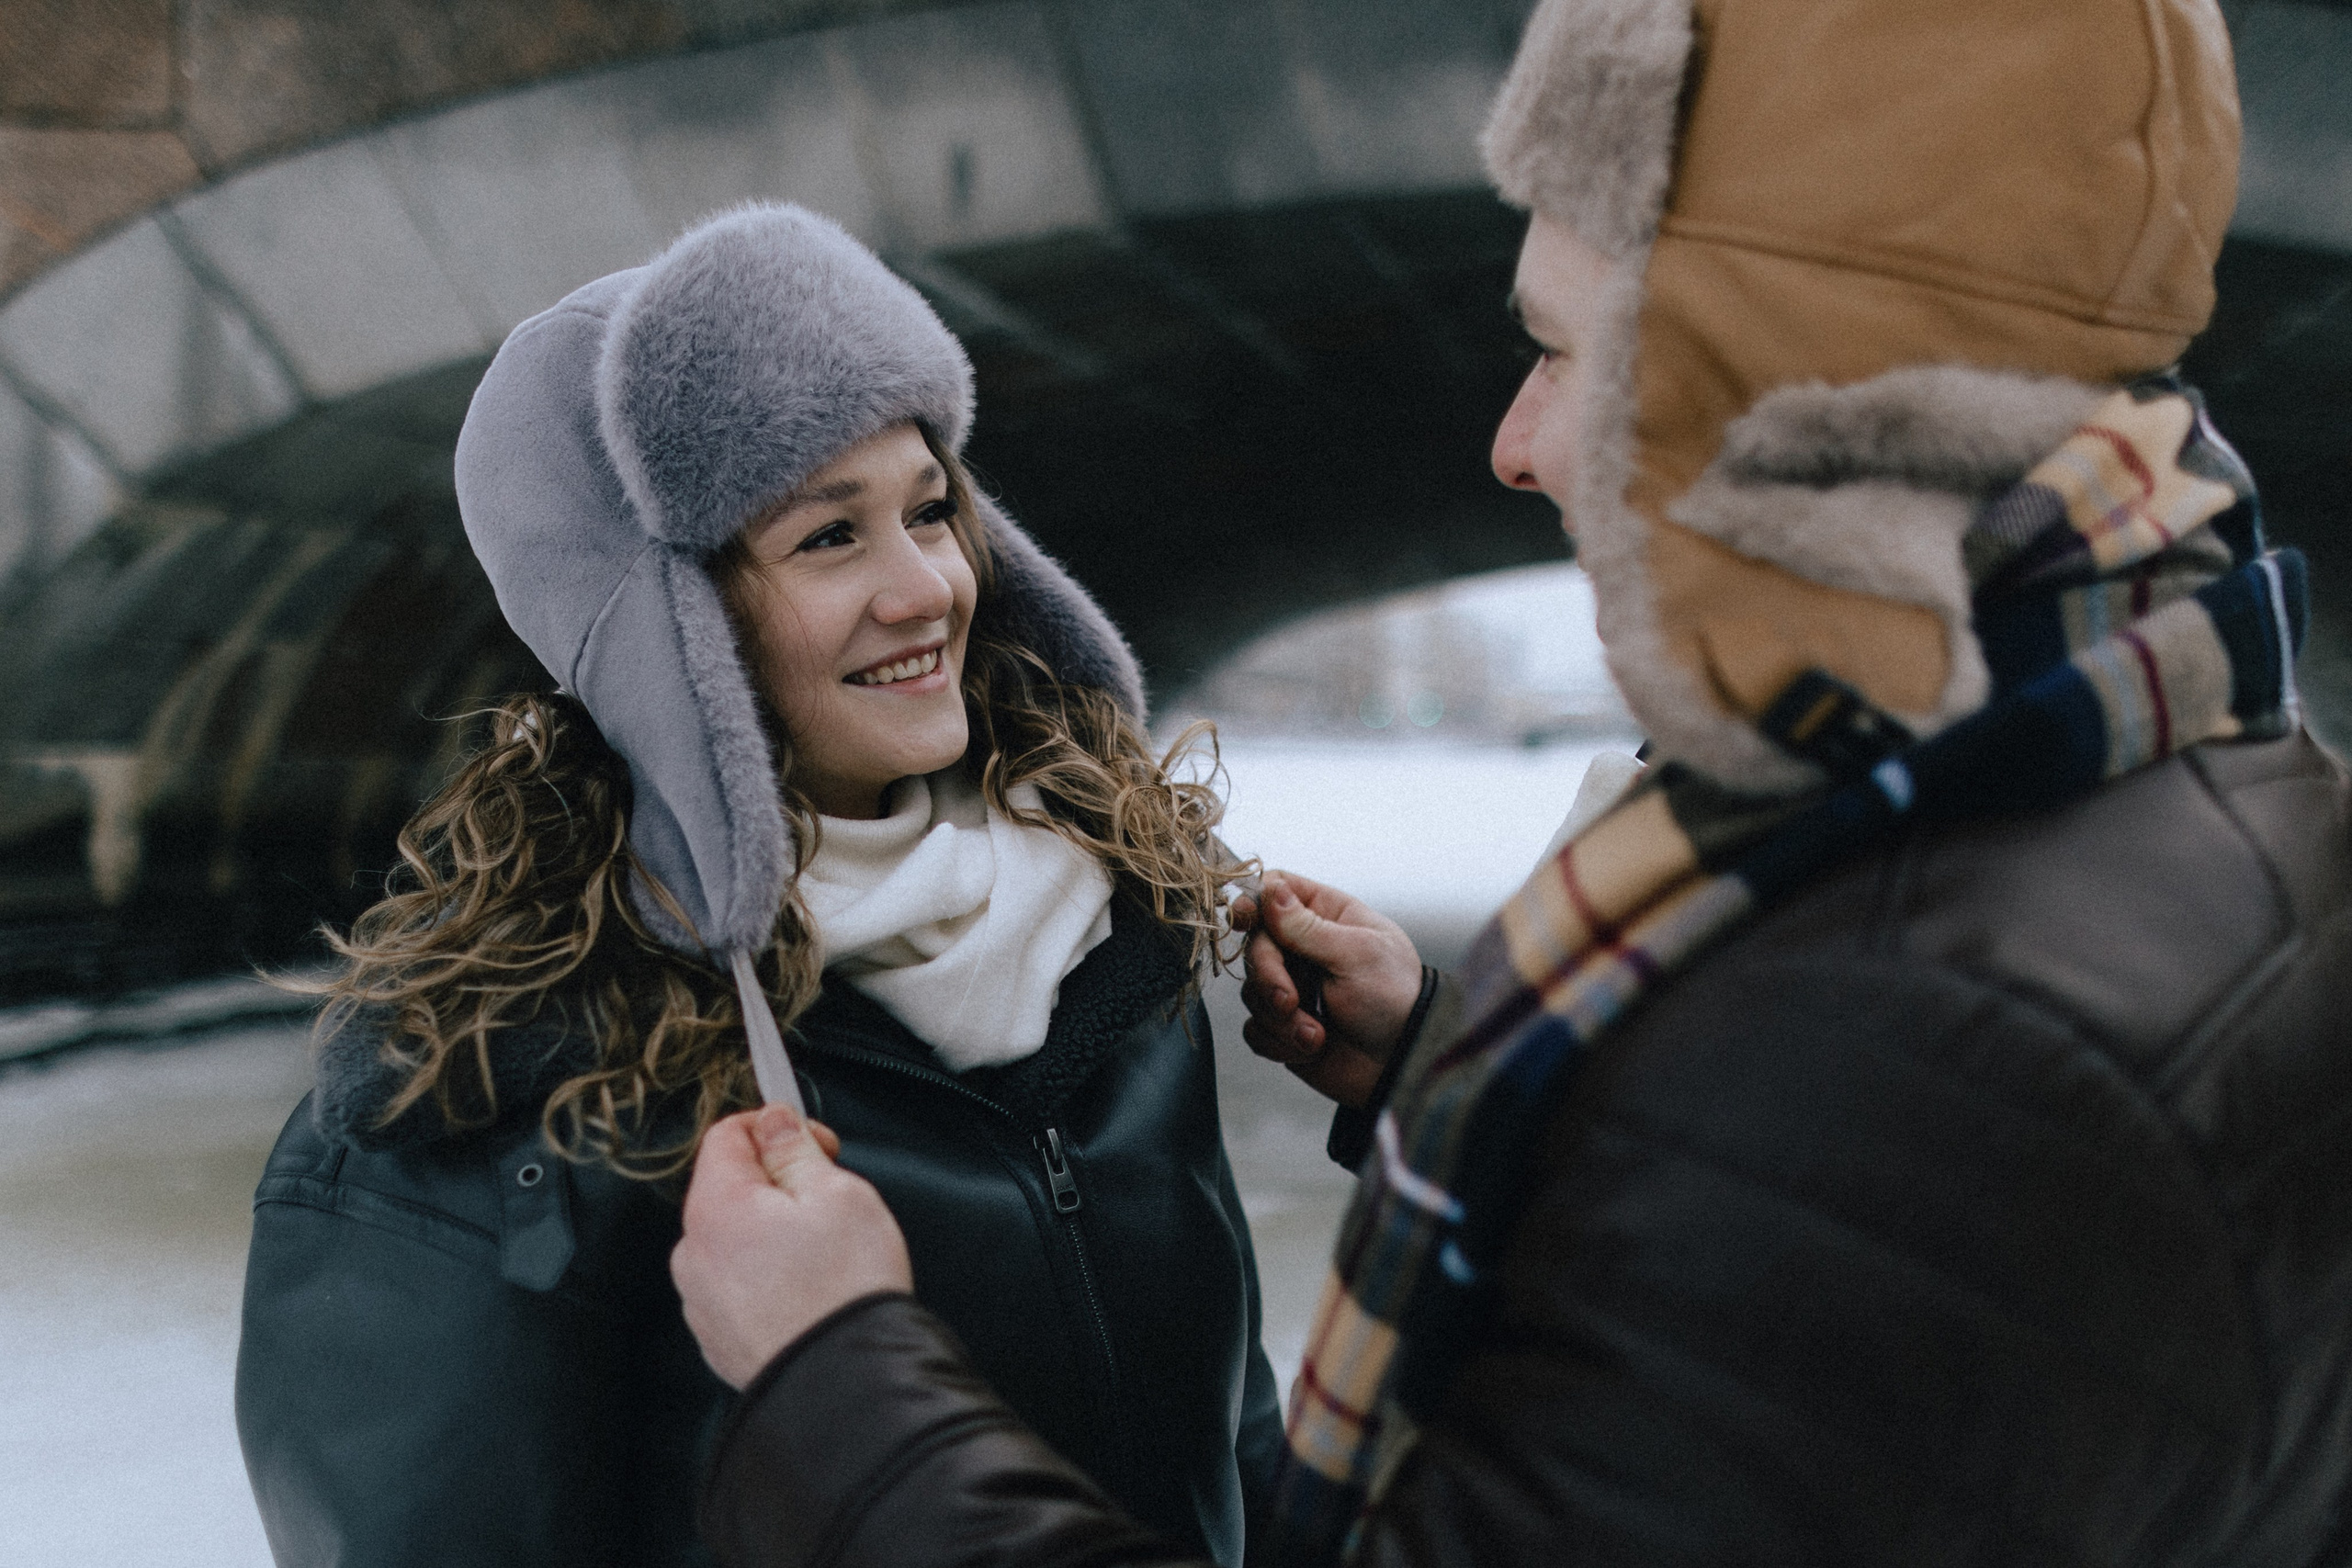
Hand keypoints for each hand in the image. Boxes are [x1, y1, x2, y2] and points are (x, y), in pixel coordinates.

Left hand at [671, 1104, 912, 1389]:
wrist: (847, 1386)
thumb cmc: (845, 1290)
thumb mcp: (837, 1192)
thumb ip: (796, 1149)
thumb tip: (774, 1123)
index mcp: (715, 1209)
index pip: (726, 1136)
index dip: (775, 1127)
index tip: (814, 1141)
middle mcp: (694, 1255)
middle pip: (728, 1191)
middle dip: (777, 1185)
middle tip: (829, 1199)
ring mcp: (702, 1303)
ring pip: (733, 1242)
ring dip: (772, 1234)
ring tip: (825, 1254)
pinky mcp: (719, 1340)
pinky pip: (738, 1288)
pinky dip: (769, 1278)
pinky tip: (810, 1290)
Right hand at [1234, 872, 1422, 1107]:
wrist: (1404, 1062)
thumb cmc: (1394, 998)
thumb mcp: (1356, 955)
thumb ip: (1307, 927)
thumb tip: (1271, 890)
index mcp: (1327, 915)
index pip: (1276, 890)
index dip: (1253, 901)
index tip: (1244, 920)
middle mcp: (1305, 948)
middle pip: (1255, 945)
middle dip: (1269, 976)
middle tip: (1290, 1002)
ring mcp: (1294, 986)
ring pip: (1252, 991)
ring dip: (1280, 1018)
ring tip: (1317, 1035)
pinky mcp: (1284, 1026)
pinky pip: (1256, 1029)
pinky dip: (1278, 1042)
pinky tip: (1311, 1048)